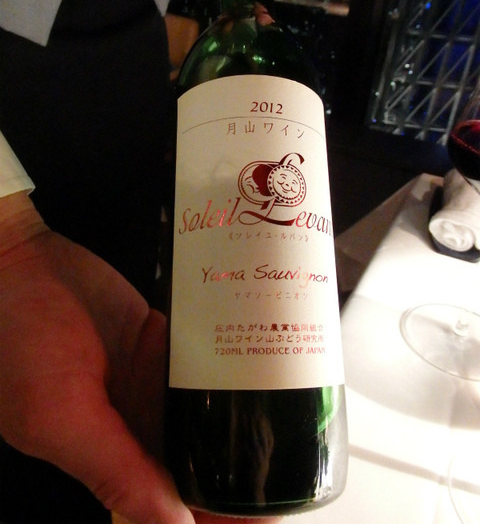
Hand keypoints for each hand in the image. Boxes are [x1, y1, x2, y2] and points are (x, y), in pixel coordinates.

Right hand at [0, 192, 279, 523]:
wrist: (24, 263)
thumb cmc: (23, 337)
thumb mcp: (58, 414)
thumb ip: (113, 469)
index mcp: (108, 452)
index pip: (170, 501)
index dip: (217, 516)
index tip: (265, 520)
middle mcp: (134, 421)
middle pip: (196, 461)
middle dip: (241, 473)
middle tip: (294, 475)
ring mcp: (151, 379)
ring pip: (206, 415)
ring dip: (241, 422)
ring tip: (294, 429)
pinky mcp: (163, 341)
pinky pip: (205, 365)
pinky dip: (232, 373)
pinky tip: (265, 376)